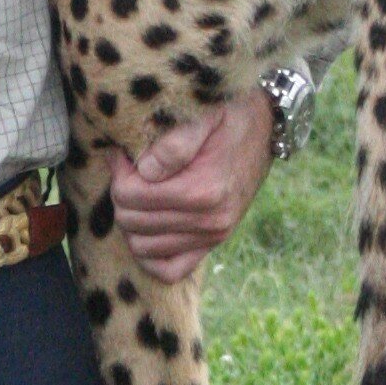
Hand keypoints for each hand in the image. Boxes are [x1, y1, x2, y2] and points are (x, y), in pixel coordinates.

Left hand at [109, 93, 275, 283]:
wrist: (266, 125)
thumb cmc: (231, 114)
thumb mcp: (204, 115)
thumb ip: (174, 143)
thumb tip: (144, 171)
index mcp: (203, 190)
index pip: (131, 197)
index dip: (119, 174)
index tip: (124, 155)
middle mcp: (209, 221)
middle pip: (132, 222)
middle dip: (121, 194)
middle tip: (127, 170)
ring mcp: (213, 236)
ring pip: (142, 247)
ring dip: (131, 222)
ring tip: (138, 192)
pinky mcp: (214, 243)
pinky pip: (170, 270)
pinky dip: (150, 255)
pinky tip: (148, 227)